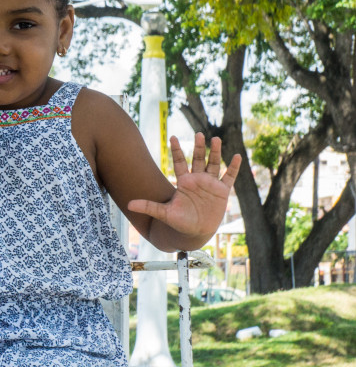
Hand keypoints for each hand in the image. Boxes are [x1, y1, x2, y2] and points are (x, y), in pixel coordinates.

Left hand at [127, 133, 241, 239]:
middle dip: (198, 147)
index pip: (179, 162)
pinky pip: (229, 177)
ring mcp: (210, 184)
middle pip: (198, 159)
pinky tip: (237, 156)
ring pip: (214, 164)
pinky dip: (233, 167)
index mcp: (183, 181)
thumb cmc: (179, 222)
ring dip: (215, 153)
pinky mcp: (222, 191)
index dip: (176, 150)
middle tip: (198, 134)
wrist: (195, 232)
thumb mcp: (164, 213)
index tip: (172, 136)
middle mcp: (197, 179)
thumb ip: (148, 206)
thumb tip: (129, 205)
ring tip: (216, 139)